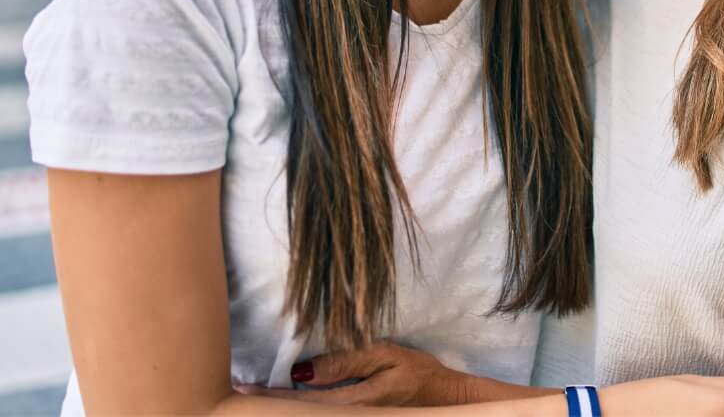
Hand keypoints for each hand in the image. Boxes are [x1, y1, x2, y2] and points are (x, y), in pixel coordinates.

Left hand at [237, 341, 473, 406]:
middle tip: (233, 399)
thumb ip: (346, 363)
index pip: (301, 403)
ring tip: (253, 402)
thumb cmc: (418, 373)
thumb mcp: (386, 356)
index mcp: (355, 404)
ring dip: (283, 411)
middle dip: (268, 408)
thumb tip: (303, 370)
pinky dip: (304, 414)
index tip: (240, 390)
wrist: (447, 402)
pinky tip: (289, 407)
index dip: (269, 397)